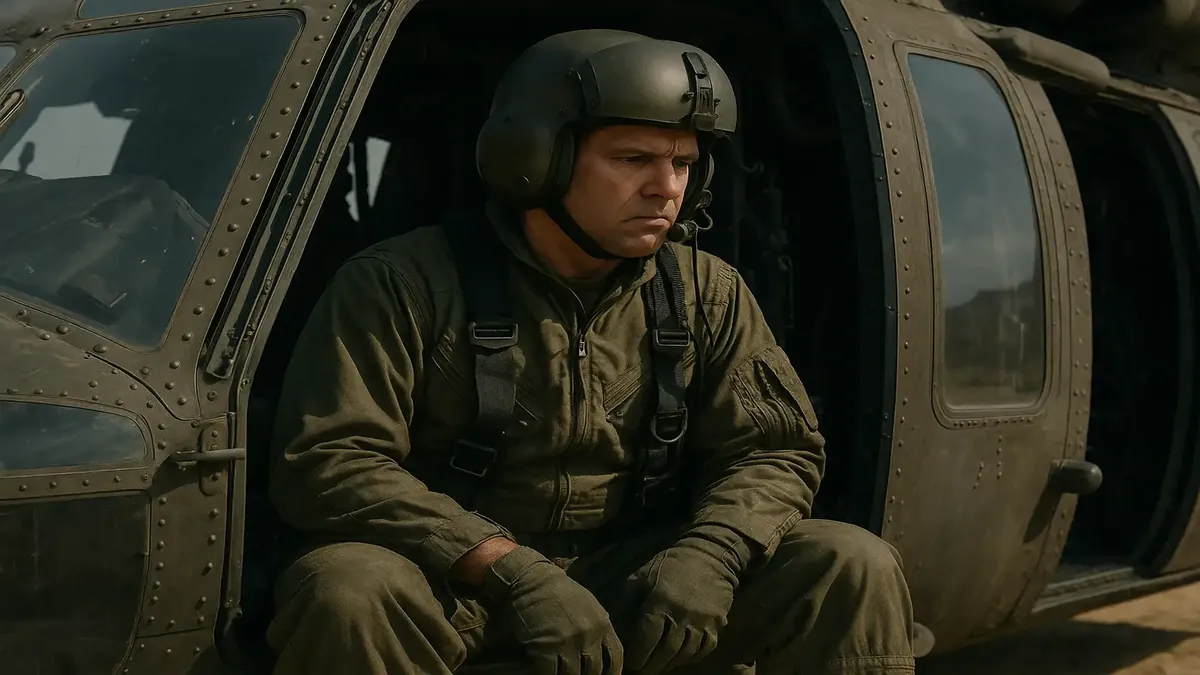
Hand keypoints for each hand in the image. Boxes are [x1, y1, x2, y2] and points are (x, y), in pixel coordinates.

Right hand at [483, 546, 622, 674]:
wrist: (531, 579)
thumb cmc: (559, 591)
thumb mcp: (589, 605)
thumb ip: (599, 627)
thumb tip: (604, 650)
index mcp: (602, 624)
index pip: (615, 657)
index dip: (613, 673)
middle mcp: (588, 635)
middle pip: (594, 670)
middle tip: (580, 673)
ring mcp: (567, 642)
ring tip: (562, 671)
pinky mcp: (545, 648)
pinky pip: (550, 673)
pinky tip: (545, 672)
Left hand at [621, 534, 741, 673]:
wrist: (709, 554)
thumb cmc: (670, 565)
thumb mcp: (643, 575)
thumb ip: (628, 599)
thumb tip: (617, 625)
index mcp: (660, 601)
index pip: (647, 637)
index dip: (638, 654)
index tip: (631, 664)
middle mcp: (682, 614)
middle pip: (666, 650)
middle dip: (652, 665)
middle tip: (643, 671)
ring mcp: (702, 620)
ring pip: (686, 652)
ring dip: (671, 664)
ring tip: (660, 665)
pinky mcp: (717, 622)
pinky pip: (705, 648)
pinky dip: (693, 657)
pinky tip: (682, 658)